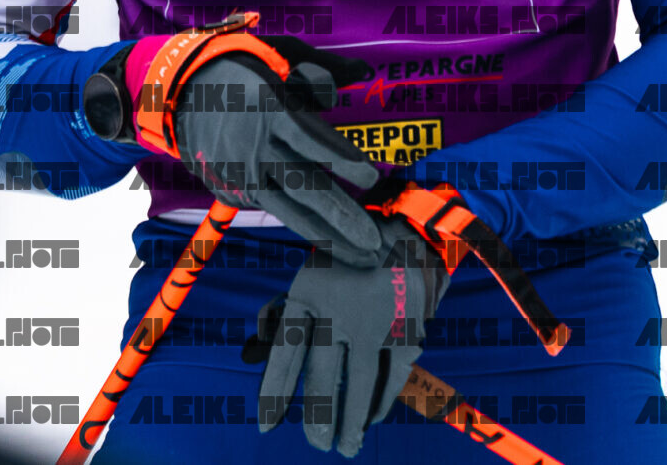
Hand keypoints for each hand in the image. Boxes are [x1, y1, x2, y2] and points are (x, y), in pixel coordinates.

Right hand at [171, 48, 382, 262]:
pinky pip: (273, 209)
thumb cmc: (239, 69)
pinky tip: (332, 239)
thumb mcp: (279, 56)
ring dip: (328, 236)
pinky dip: (302, 223)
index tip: (371, 177)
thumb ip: (323, 70)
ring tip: (360, 256)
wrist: (178, 91)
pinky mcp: (232, 191)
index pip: (312, 140)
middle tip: (375, 241)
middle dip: (343, 217)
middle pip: (305, 187)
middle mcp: (256, 148)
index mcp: (269, 110)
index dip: (342, 160)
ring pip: (290, 211)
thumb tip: (364, 73)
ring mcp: (242, 174)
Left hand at [245, 225, 452, 454]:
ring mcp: (377, 321)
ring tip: (346, 447)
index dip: (274, 392)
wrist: (411, 224)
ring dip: (353, 423)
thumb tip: (256, 351)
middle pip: (323, 380)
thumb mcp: (312, 273)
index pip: (285, 354)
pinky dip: (382, 401)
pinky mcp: (408, 328)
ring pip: (360, 386)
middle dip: (319, 420)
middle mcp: (340, 310)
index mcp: (309, 291)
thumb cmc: (348, 255)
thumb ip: (287, 313)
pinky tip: (374, 417)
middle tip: (317, 446)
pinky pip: (392, 376)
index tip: (266, 426)